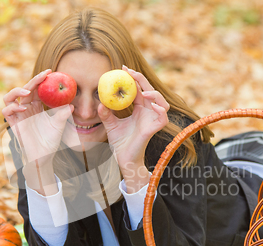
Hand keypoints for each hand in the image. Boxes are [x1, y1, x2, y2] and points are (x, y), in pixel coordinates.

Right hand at [2, 69, 73, 166]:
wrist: (44, 155)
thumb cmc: (51, 140)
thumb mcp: (59, 124)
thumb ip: (63, 114)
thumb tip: (71, 104)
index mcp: (36, 105)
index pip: (36, 88)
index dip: (41, 79)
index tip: (50, 72)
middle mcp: (25, 108)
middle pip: (24, 89)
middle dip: (33, 81)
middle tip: (43, 76)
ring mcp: (18, 115)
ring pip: (9, 97)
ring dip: (17, 91)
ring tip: (28, 92)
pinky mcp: (13, 123)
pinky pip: (7, 111)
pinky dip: (13, 107)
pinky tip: (24, 108)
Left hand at [97, 65, 169, 191]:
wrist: (123, 159)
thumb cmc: (119, 143)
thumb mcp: (110, 125)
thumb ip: (105, 114)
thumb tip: (99, 103)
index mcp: (139, 109)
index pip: (139, 90)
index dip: (133, 78)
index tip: (123, 69)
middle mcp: (148, 113)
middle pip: (150, 91)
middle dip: (141, 79)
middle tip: (129, 72)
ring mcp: (152, 121)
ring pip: (162, 103)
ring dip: (154, 94)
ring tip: (143, 91)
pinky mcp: (154, 129)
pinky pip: (163, 118)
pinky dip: (160, 110)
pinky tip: (152, 105)